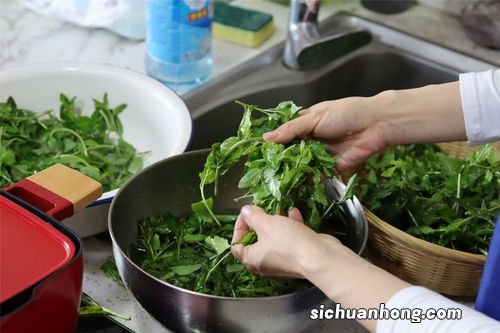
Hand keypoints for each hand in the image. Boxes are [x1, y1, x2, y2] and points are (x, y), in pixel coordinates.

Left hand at [231, 205, 339, 277]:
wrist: (320, 258)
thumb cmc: (288, 242)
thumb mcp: (266, 223)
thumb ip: (253, 216)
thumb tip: (245, 211)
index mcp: (251, 259)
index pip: (236, 245)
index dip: (239, 227)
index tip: (247, 214)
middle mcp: (264, 264)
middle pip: (256, 241)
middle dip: (260, 223)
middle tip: (264, 211)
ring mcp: (281, 262)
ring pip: (274, 239)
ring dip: (276, 223)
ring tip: (280, 209)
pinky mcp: (296, 257)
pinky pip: (289, 241)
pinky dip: (290, 227)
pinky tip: (294, 213)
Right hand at [263, 97, 388, 171]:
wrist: (375, 125)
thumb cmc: (347, 113)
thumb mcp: (314, 118)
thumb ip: (291, 130)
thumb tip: (267, 138)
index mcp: (305, 124)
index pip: (284, 134)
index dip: (272, 142)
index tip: (257, 152)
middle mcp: (311, 140)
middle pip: (290, 152)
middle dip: (279, 160)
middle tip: (264, 170)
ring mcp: (320, 155)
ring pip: (301, 165)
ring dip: (291, 171)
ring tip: (275, 180)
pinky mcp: (330, 168)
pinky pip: (316, 175)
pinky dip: (307, 180)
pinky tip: (294, 185)